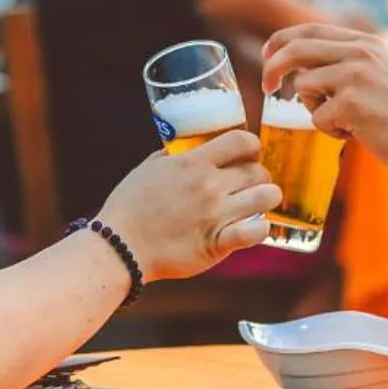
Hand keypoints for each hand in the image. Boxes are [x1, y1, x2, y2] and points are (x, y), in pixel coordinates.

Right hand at [98, 130, 277, 281]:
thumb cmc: (130, 207)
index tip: (249, 155)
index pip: (242, 140)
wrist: (120, 247)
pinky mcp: (218, 243)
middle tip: (251, 184)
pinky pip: (257, 231)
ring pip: (267, 196)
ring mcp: (216, 215)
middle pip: (259, 170)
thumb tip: (186, 146)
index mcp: (193, 163)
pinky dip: (261, 228)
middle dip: (260, 174)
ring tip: (257, 203)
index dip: (252, 146)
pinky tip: (254, 227)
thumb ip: (173, 155)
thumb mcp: (149, 168)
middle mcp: (209, 186)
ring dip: (267, 198)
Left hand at [261, 24, 387, 175]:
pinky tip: (358, 133)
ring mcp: (354, 76)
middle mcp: (360, 52)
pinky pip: (317, 116)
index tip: (268, 54)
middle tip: (265, 86)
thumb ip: (351, 66)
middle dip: (273, 66)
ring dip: (315, 109)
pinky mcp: (350, 103)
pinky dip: (331, 130)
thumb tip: (306, 73)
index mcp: (367, 43)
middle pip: (296, 49)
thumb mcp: (384, 74)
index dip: (283, 41)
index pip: (311, 30)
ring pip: (304, 87)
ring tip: (346, 122)